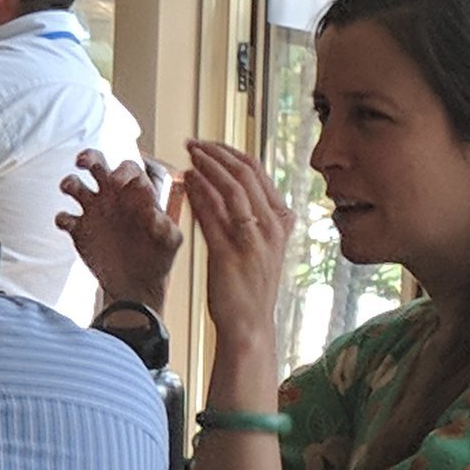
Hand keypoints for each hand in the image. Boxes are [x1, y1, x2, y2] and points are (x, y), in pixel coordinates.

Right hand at [58, 149, 183, 311]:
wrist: (137, 283)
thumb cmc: (157, 257)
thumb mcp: (169, 241)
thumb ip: (165, 225)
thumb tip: (155, 214)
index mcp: (136, 193)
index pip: (128, 168)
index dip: (122, 171)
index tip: (117, 182)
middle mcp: (113, 197)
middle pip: (97, 164)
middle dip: (89, 157)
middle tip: (83, 162)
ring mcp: (94, 212)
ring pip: (75, 184)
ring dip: (69, 182)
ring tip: (71, 189)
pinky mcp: (79, 231)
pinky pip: (64, 217)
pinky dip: (63, 218)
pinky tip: (70, 224)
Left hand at [180, 140, 293, 359]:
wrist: (250, 326)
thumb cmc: (251, 286)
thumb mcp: (263, 245)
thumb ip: (256, 215)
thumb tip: (233, 183)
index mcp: (282, 221)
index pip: (259, 172)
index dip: (231, 152)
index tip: (210, 144)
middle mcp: (271, 227)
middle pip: (246, 174)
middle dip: (216, 153)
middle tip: (193, 143)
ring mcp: (252, 241)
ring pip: (232, 189)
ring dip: (207, 167)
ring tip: (188, 155)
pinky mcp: (230, 255)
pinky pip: (214, 216)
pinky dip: (200, 193)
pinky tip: (187, 181)